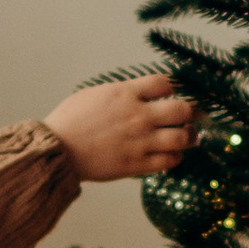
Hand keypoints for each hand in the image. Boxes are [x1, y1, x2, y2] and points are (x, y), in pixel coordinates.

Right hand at [45, 69, 195, 182]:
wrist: (57, 150)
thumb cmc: (69, 121)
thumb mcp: (94, 94)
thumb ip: (120, 92)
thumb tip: (137, 92)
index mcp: (126, 94)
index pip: (164, 83)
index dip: (172, 88)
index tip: (170, 94)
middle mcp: (138, 116)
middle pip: (182, 109)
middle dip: (191, 112)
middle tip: (191, 116)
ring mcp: (140, 141)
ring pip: (182, 137)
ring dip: (189, 137)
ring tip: (188, 137)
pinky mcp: (137, 164)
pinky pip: (169, 161)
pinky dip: (175, 157)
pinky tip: (172, 155)